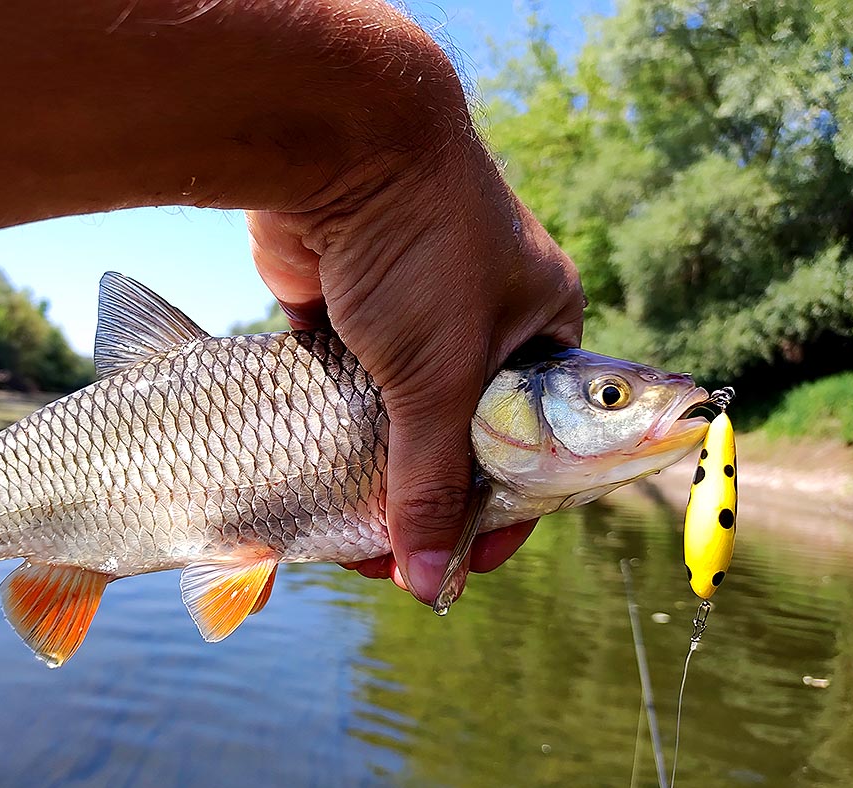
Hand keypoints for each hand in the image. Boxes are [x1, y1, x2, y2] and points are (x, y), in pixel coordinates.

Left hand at [248, 135, 583, 603]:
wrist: (339, 143)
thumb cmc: (423, 249)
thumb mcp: (442, 378)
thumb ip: (435, 481)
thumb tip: (431, 580)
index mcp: (541, 329)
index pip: (538, 446)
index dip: (503, 513)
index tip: (462, 566)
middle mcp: (480, 323)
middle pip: (460, 440)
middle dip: (429, 503)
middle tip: (393, 560)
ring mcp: (408, 316)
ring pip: (394, 420)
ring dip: (374, 478)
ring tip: (347, 537)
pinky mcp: (344, 313)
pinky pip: (342, 392)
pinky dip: (329, 436)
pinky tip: (311, 483)